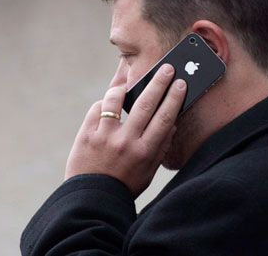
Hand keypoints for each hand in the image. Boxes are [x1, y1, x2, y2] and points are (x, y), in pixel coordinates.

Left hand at [64, 64, 185, 196]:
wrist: (91, 200)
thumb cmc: (124, 185)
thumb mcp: (148, 172)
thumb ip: (160, 147)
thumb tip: (173, 123)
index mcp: (145, 152)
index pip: (164, 119)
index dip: (174, 98)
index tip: (180, 83)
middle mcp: (126, 142)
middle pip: (145, 104)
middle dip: (158, 83)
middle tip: (166, 68)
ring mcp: (104, 136)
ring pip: (116, 100)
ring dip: (124, 86)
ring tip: (129, 80)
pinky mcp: (86, 134)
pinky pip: (98, 108)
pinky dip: (104, 103)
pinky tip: (109, 105)